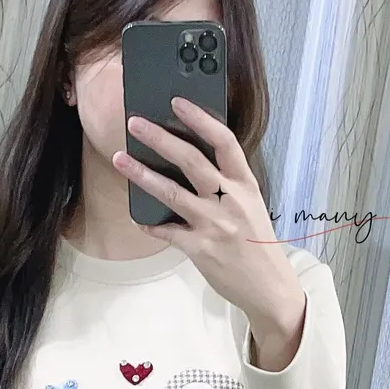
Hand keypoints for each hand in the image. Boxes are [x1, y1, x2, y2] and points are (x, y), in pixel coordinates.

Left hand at [115, 97, 305, 368]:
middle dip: (160, 138)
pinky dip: (149, 223)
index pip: (224, 142)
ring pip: (172, 192)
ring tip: (119, 158)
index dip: (200, 119)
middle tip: (135, 122)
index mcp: (246, 184)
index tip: (177, 102)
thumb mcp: (250, 205)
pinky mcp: (201, 249)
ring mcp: (214, 224)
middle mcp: (230, 200)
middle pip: (192, 160)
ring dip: (142, 173)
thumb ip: (226, 183)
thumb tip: (189, 158)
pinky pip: (167, 231)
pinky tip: (136, 216)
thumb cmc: (256, 242)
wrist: (270, 286)